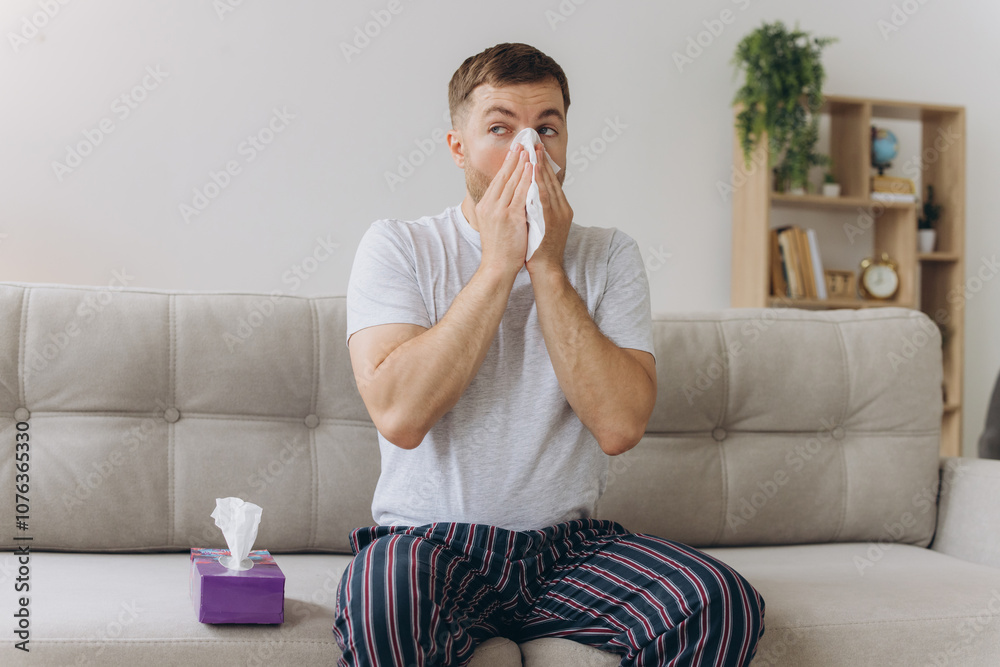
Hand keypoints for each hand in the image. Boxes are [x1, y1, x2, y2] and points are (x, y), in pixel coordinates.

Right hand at [475, 144, 532, 277]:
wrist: (497, 267)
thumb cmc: (499, 249)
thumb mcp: (492, 224)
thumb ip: (498, 209)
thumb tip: (508, 197)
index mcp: (485, 206)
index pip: (498, 180)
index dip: (507, 164)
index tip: (515, 151)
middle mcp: (490, 205)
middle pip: (504, 176)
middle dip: (515, 158)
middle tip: (523, 143)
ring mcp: (499, 210)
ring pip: (513, 181)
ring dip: (523, 164)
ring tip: (530, 150)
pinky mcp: (510, 217)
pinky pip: (521, 193)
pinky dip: (527, 179)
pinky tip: (533, 169)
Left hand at [525, 142, 572, 275]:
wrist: (545, 269)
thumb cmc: (539, 249)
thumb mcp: (541, 224)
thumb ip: (538, 209)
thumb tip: (529, 195)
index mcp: (561, 209)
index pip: (551, 182)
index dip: (543, 166)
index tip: (535, 151)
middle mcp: (563, 209)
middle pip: (551, 179)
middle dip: (542, 160)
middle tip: (534, 142)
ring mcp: (559, 214)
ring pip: (549, 184)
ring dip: (541, 166)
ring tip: (534, 150)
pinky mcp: (551, 220)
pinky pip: (544, 196)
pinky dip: (539, 182)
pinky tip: (533, 170)